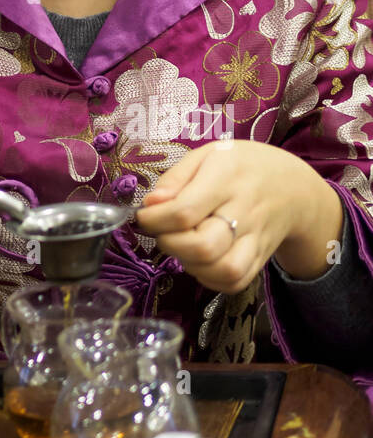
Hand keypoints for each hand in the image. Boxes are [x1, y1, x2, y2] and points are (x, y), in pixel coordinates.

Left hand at [134, 141, 342, 291]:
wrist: (293, 187)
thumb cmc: (241, 166)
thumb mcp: (207, 155)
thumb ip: (175, 178)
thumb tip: (150, 204)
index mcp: (226, 177)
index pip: (185, 211)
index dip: (155, 220)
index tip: (144, 217)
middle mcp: (244, 211)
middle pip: (204, 247)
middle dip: (171, 245)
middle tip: (163, 234)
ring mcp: (256, 239)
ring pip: (224, 270)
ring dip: (191, 265)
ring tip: (182, 248)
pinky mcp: (261, 259)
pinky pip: (235, 282)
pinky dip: (210, 279)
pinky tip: (200, 261)